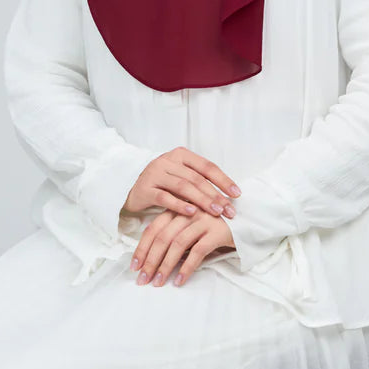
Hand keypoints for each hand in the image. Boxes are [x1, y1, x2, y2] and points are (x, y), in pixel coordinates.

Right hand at [123, 146, 240, 220]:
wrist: (131, 189)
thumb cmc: (163, 184)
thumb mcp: (181, 176)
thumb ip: (199, 181)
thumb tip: (229, 196)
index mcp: (180, 155)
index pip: (206, 166)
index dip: (223, 180)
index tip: (237, 194)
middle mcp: (167, 161)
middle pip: (196, 178)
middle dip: (215, 195)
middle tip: (229, 210)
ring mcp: (155, 174)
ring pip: (183, 187)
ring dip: (202, 200)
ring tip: (216, 212)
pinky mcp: (145, 189)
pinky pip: (165, 197)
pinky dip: (179, 205)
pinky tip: (192, 213)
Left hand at [130, 208, 235, 287]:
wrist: (248, 220)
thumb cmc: (215, 227)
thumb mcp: (192, 227)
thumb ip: (176, 235)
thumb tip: (155, 260)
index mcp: (179, 209)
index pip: (154, 228)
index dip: (142, 248)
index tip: (135, 266)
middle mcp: (188, 212)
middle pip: (162, 237)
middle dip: (150, 261)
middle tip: (143, 279)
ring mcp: (203, 220)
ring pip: (177, 244)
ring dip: (165, 266)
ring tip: (158, 282)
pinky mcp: (217, 231)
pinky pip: (197, 252)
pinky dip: (186, 268)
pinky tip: (180, 281)